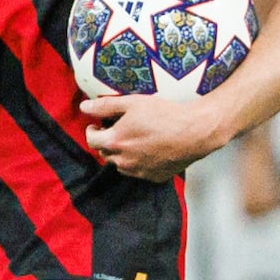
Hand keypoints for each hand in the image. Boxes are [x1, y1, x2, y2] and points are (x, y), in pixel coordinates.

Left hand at [81, 91, 235, 176]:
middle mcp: (123, 160)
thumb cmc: (165, 114)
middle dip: (107, 141)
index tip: (97, 125)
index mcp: (115, 142)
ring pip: (120, 164)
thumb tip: (84, 106)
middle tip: (118, 129)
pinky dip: (138, 162)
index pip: (91, 140)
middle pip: (105, 153)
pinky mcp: (154, 177)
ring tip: (134, 140)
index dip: (92, 130)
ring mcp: (139, 171)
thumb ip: (105, 106)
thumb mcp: (133, 103)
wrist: (195, 132)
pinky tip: (149, 149)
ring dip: (121, 154)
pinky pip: (138, 171)